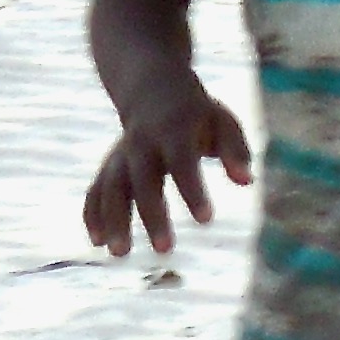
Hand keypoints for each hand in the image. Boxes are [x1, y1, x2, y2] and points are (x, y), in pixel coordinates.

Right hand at [82, 87, 253, 256]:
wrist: (152, 86)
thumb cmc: (196, 112)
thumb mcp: (221, 119)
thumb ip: (235, 149)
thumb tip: (246, 181)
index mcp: (173, 129)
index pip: (182, 161)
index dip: (192, 189)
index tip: (206, 220)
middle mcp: (142, 142)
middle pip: (142, 180)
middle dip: (151, 214)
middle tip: (165, 250)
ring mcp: (121, 154)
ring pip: (111, 186)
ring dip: (114, 219)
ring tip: (120, 254)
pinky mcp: (110, 166)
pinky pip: (96, 189)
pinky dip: (92, 213)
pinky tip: (97, 243)